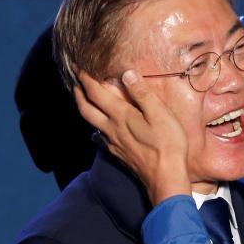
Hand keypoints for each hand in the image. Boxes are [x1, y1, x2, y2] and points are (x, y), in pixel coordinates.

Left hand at [74, 69, 190, 203]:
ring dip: (84, 109)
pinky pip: (101, 140)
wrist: (165, 178)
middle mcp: (112, 129)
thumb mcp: (160, 114)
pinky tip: (98, 133)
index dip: (85, 78)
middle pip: (86, 109)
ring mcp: (114, 143)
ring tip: (84, 101)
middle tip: (75, 81)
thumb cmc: (167, 145)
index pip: (96, 93)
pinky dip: (96, 131)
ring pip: (91, 124)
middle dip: (78, 93)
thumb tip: (126, 74)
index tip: (77, 65)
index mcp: (120, 116)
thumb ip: (142, 93)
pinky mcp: (119, 155)